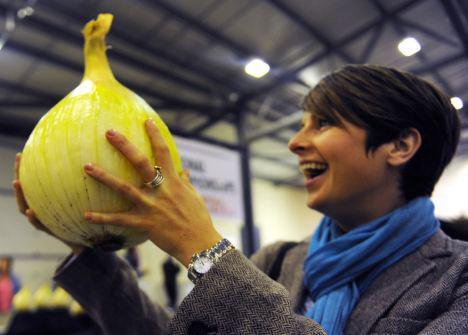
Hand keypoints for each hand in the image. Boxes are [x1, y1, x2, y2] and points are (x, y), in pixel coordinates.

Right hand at [12, 153, 83, 254]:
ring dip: (20, 195)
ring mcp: (45, 219)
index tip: (21, 153)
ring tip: (17, 182)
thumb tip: (93, 159)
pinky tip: (31, 212)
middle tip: (17, 161)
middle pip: (26, 191)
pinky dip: (34, 219)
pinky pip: (39, 225)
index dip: (25, 169)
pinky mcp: (52, 231)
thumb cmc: (88, 216)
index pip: (34, 182)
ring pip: (26, 206)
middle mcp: (44, 208)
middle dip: (19, 175)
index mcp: (50, 199)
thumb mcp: (87, 198)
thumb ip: (85, 184)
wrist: (91, 240)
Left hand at [83, 119, 222, 266]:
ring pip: (124, 188)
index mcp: (174, 182)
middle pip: (140, 163)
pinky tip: (85, 215)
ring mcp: (151, 206)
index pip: (164, 152)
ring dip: (104, 177)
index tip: (146, 121)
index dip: (155, 135)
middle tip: (109, 132)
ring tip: (86, 166)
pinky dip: (102, 218)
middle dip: (124, 146)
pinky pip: (119, 220)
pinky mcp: (145, 224)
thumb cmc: (199, 220)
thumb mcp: (194, 197)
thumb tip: (184, 171)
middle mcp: (161, 190)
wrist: (199, 243)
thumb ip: (186, 183)